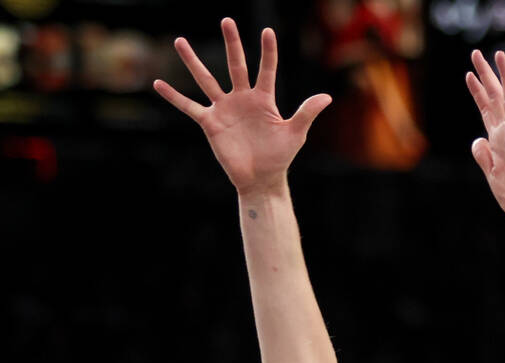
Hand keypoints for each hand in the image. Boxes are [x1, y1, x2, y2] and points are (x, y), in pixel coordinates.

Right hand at [153, 18, 330, 194]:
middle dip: (232, 43)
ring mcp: (224, 109)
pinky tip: (158, 84)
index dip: (268, 52)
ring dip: (193, 61)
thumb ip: (307, 113)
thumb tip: (326, 97)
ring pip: (206, 80)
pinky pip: (189, 107)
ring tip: (179, 41)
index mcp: (263, 99)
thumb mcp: (295, 134)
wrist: (261, 181)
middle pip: (236, 65)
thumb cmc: (279, 158)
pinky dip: (174, 97)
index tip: (267, 32)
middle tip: (226, 20)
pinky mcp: (211, 123)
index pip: (266, 69)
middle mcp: (242, 99)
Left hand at [466, 50, 504, 224]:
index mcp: (498, 141)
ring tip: (500, 55)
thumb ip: (484, 158)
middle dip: (486, 76)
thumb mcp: (492, 176)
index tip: (468, 74)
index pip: (486, 110)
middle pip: (496, 98)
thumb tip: (478, 140)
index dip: (477, 92)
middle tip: (476, 53)